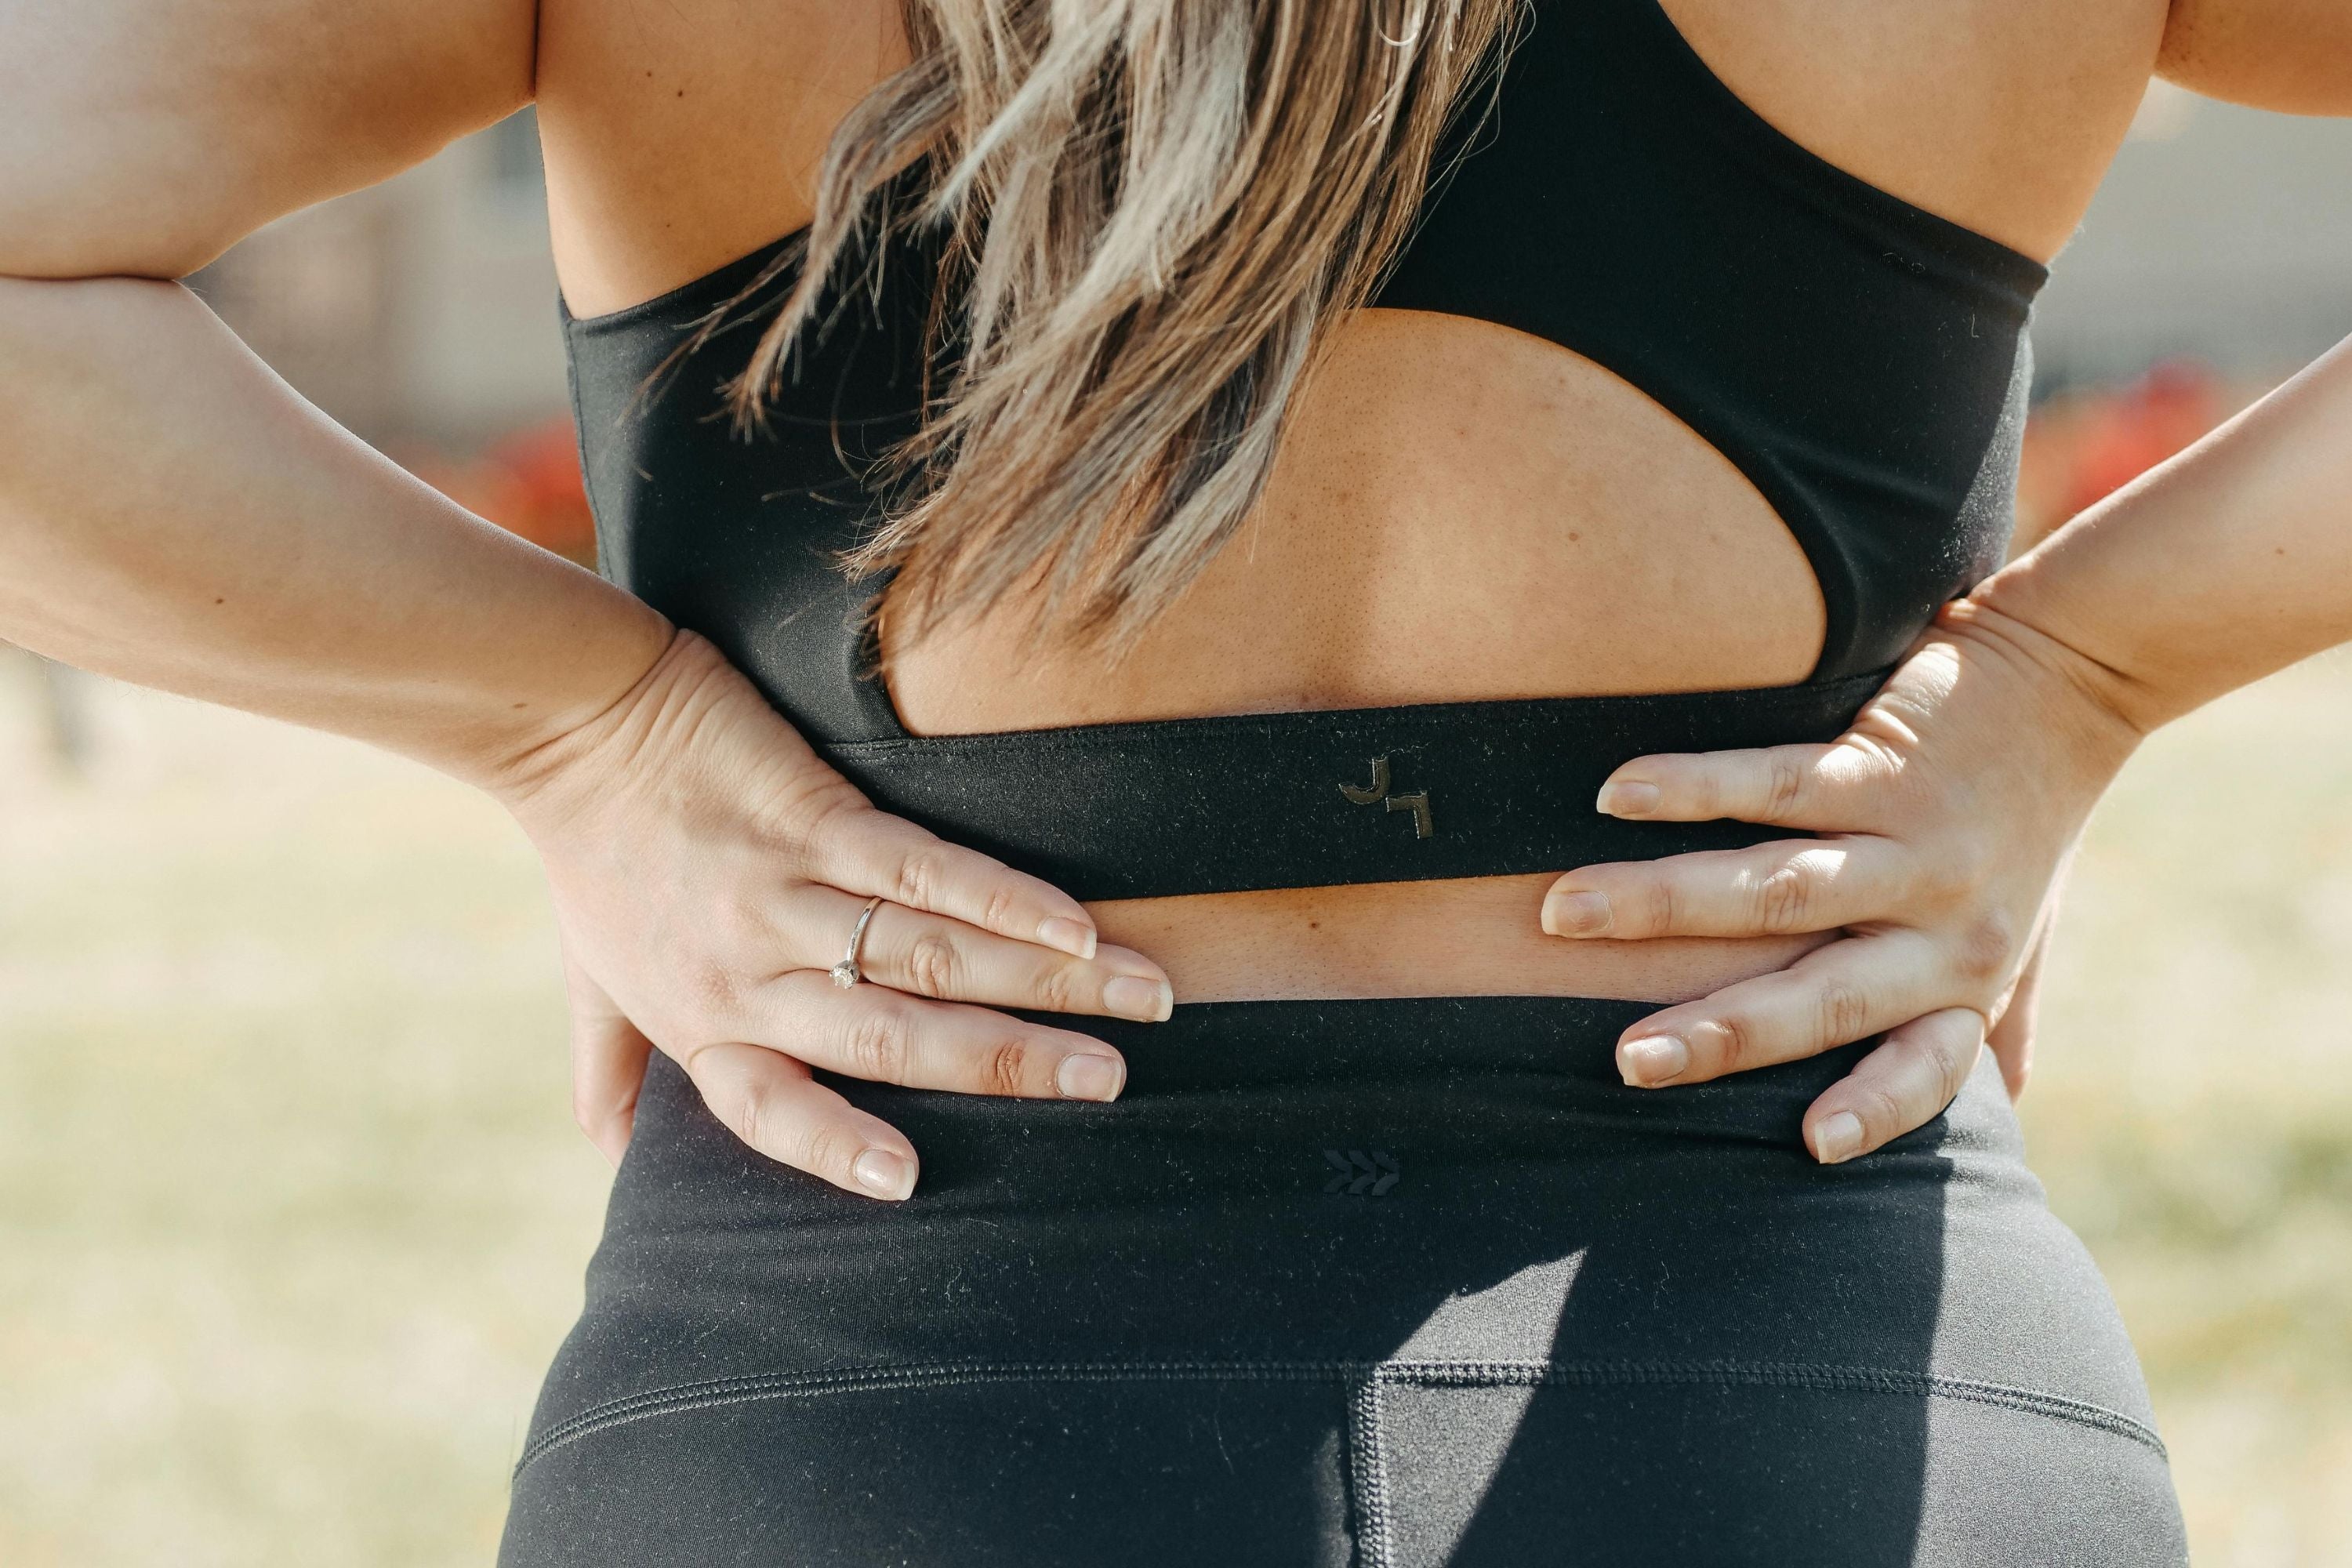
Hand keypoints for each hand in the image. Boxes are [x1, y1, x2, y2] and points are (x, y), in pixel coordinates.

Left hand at [492, 630, 1172, 1198]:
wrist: (568, 718)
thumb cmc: (586, 852)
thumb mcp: (588, 978)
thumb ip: (612, 1069)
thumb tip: (612, 1158)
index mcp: (703, 1024)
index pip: (775, 1111)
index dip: (837, 1148)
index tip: (912, 1182)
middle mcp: (747, 973)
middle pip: (896, 1038)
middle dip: (1015, 1064)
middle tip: (1113, 1084)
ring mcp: (784, 893)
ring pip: (932, 955)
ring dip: (1046, 982)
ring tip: (1140, 1000)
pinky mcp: (810, 813)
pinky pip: (921, 868)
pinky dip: (1005, 899)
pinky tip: (1075, 922)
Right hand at [1537, 598, 2144, 1163]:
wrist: (2077, 676)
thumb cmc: (2031, 818)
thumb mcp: (2030, 929)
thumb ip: (2005, 1013)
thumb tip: (2012, 1102)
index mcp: (1966, 979)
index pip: (1925, 1067)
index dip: (1876, 1108)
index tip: (1811, 1146)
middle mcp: (1941, 925)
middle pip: (1821, 994)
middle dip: (1719, 1031)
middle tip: (1628, 1061)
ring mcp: (1911, 844)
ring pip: (1776, 888)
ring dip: (1662, 903)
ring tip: (1566, 912)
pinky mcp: (1882, 760)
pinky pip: (1777, 781)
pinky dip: (1691, 787)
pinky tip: (1618, 793)